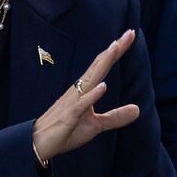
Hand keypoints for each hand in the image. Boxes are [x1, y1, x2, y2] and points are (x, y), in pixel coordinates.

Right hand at [32, 30, 139, 161]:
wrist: (39, 143)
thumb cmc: (66, 130)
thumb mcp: (96, 125)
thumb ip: (116, 117)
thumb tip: (137, 109)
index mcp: (85, 90)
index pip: (103, 66)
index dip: (117, 52)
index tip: (130, 34)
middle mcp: (79, 90)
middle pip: (99, 66)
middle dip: (114, 50)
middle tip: (129, 33)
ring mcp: (73, 101)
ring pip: (90, 78)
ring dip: (103, 64)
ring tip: (115, 48)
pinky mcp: (69, 116)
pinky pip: (82, 104)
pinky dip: (92, 95)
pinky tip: (103, 86)